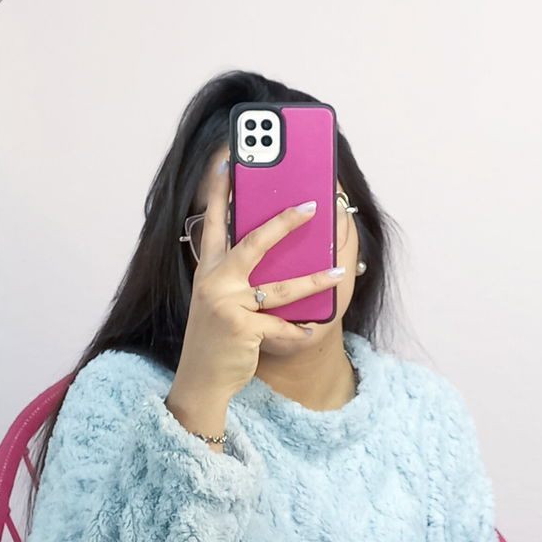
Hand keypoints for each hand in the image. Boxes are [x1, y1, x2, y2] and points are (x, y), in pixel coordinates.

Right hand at [169, 156, 345, 409]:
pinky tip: (309, 330)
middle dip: (285, 222)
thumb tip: (279, 250)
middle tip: (312, 205)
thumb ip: (238, 273)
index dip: (219, 191)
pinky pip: (280, 325)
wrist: (201, 380)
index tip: (227, 162)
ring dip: (315, 280)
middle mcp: (214, 281)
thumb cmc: (216, 337)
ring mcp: (226, 304)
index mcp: (208, 269)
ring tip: (340, 273)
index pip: (213, 221)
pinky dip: (297, 331)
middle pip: (254, 242)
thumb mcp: (219, 299)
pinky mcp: (240, 328)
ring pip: (280, 287)